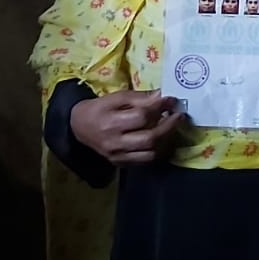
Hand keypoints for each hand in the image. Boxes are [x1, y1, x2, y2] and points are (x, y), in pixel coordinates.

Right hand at [69, 90, 185, 165]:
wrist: (79, 128)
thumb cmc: (100, 109)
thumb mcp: (115, 98)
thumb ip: (139, 98)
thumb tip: (162, 96)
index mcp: (111, 122)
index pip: (142, 117)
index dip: (160, 108)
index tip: (172, 100)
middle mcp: (115, 143)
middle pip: (149, 138)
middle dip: (169, 126)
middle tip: (179, 115)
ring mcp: (119, 156)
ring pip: (151, 153)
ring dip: (166, 139)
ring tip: (172, 127)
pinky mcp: (122, 164)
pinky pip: (146, 161)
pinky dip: (158, 150)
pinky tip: (163, 139)